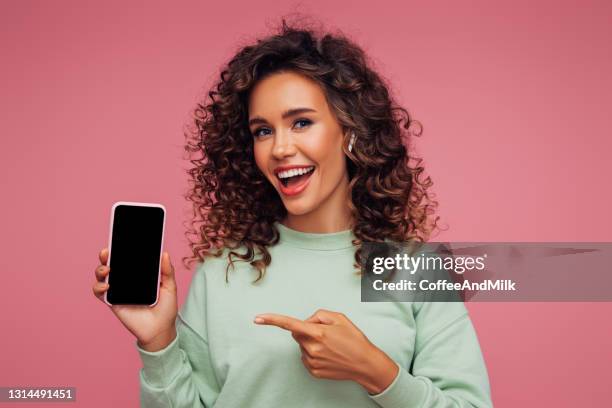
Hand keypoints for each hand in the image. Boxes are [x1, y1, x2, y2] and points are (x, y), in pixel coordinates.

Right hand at [92, 248, 177, 351]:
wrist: (160, 330)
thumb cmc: (165, 308)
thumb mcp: (170, 287)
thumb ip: (167, 271)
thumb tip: (164, 253)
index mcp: (139, 274)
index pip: (128, 258)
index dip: (122, 248)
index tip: (120, 239)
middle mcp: (126, 280)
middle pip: (112, 263)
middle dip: (106, 255)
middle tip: (107, 252)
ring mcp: (118, 290)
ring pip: (102, 276)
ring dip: (100, 269)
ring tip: (107, 269)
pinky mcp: (112, 302)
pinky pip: (99, 293)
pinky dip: (98, 287)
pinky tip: (106, 286)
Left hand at [254, 309, 398, 393]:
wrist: (365, 364)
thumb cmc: (354, 339)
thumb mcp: (340, 318)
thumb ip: (319, 315)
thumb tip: (306, 322)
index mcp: (317, 333)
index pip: (290, 324)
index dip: (272, 320)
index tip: (258, 318)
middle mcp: (312, 348)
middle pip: (297, 334)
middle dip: (305, 330)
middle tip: (325, 333)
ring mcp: (312, 361)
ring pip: (302, 346)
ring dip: (311, 343)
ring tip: (330, 346)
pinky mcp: (313, 371)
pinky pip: (306, 357)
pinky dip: (313, 354)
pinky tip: (328, 355)